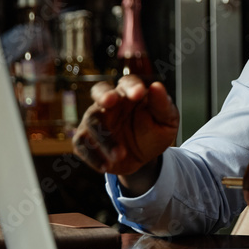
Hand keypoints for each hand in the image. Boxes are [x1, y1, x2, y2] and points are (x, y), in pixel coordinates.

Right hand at [72, 76, 179, 194]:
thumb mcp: (167, 120)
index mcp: (130, 93)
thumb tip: (156, 85)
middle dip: (103, 95)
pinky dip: (93, 156)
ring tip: (121, 154)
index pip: (128, 82)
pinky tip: (107, 165)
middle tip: (109, 101)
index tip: (139, 93)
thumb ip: (162, 104)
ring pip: (92, 122)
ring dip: (105, 138)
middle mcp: (110, 103)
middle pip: (99, 91)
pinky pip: (82, 144)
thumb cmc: (156, 131)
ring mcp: (96, 120)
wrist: (145, 157)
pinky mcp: (86, 140)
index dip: (132, 86)